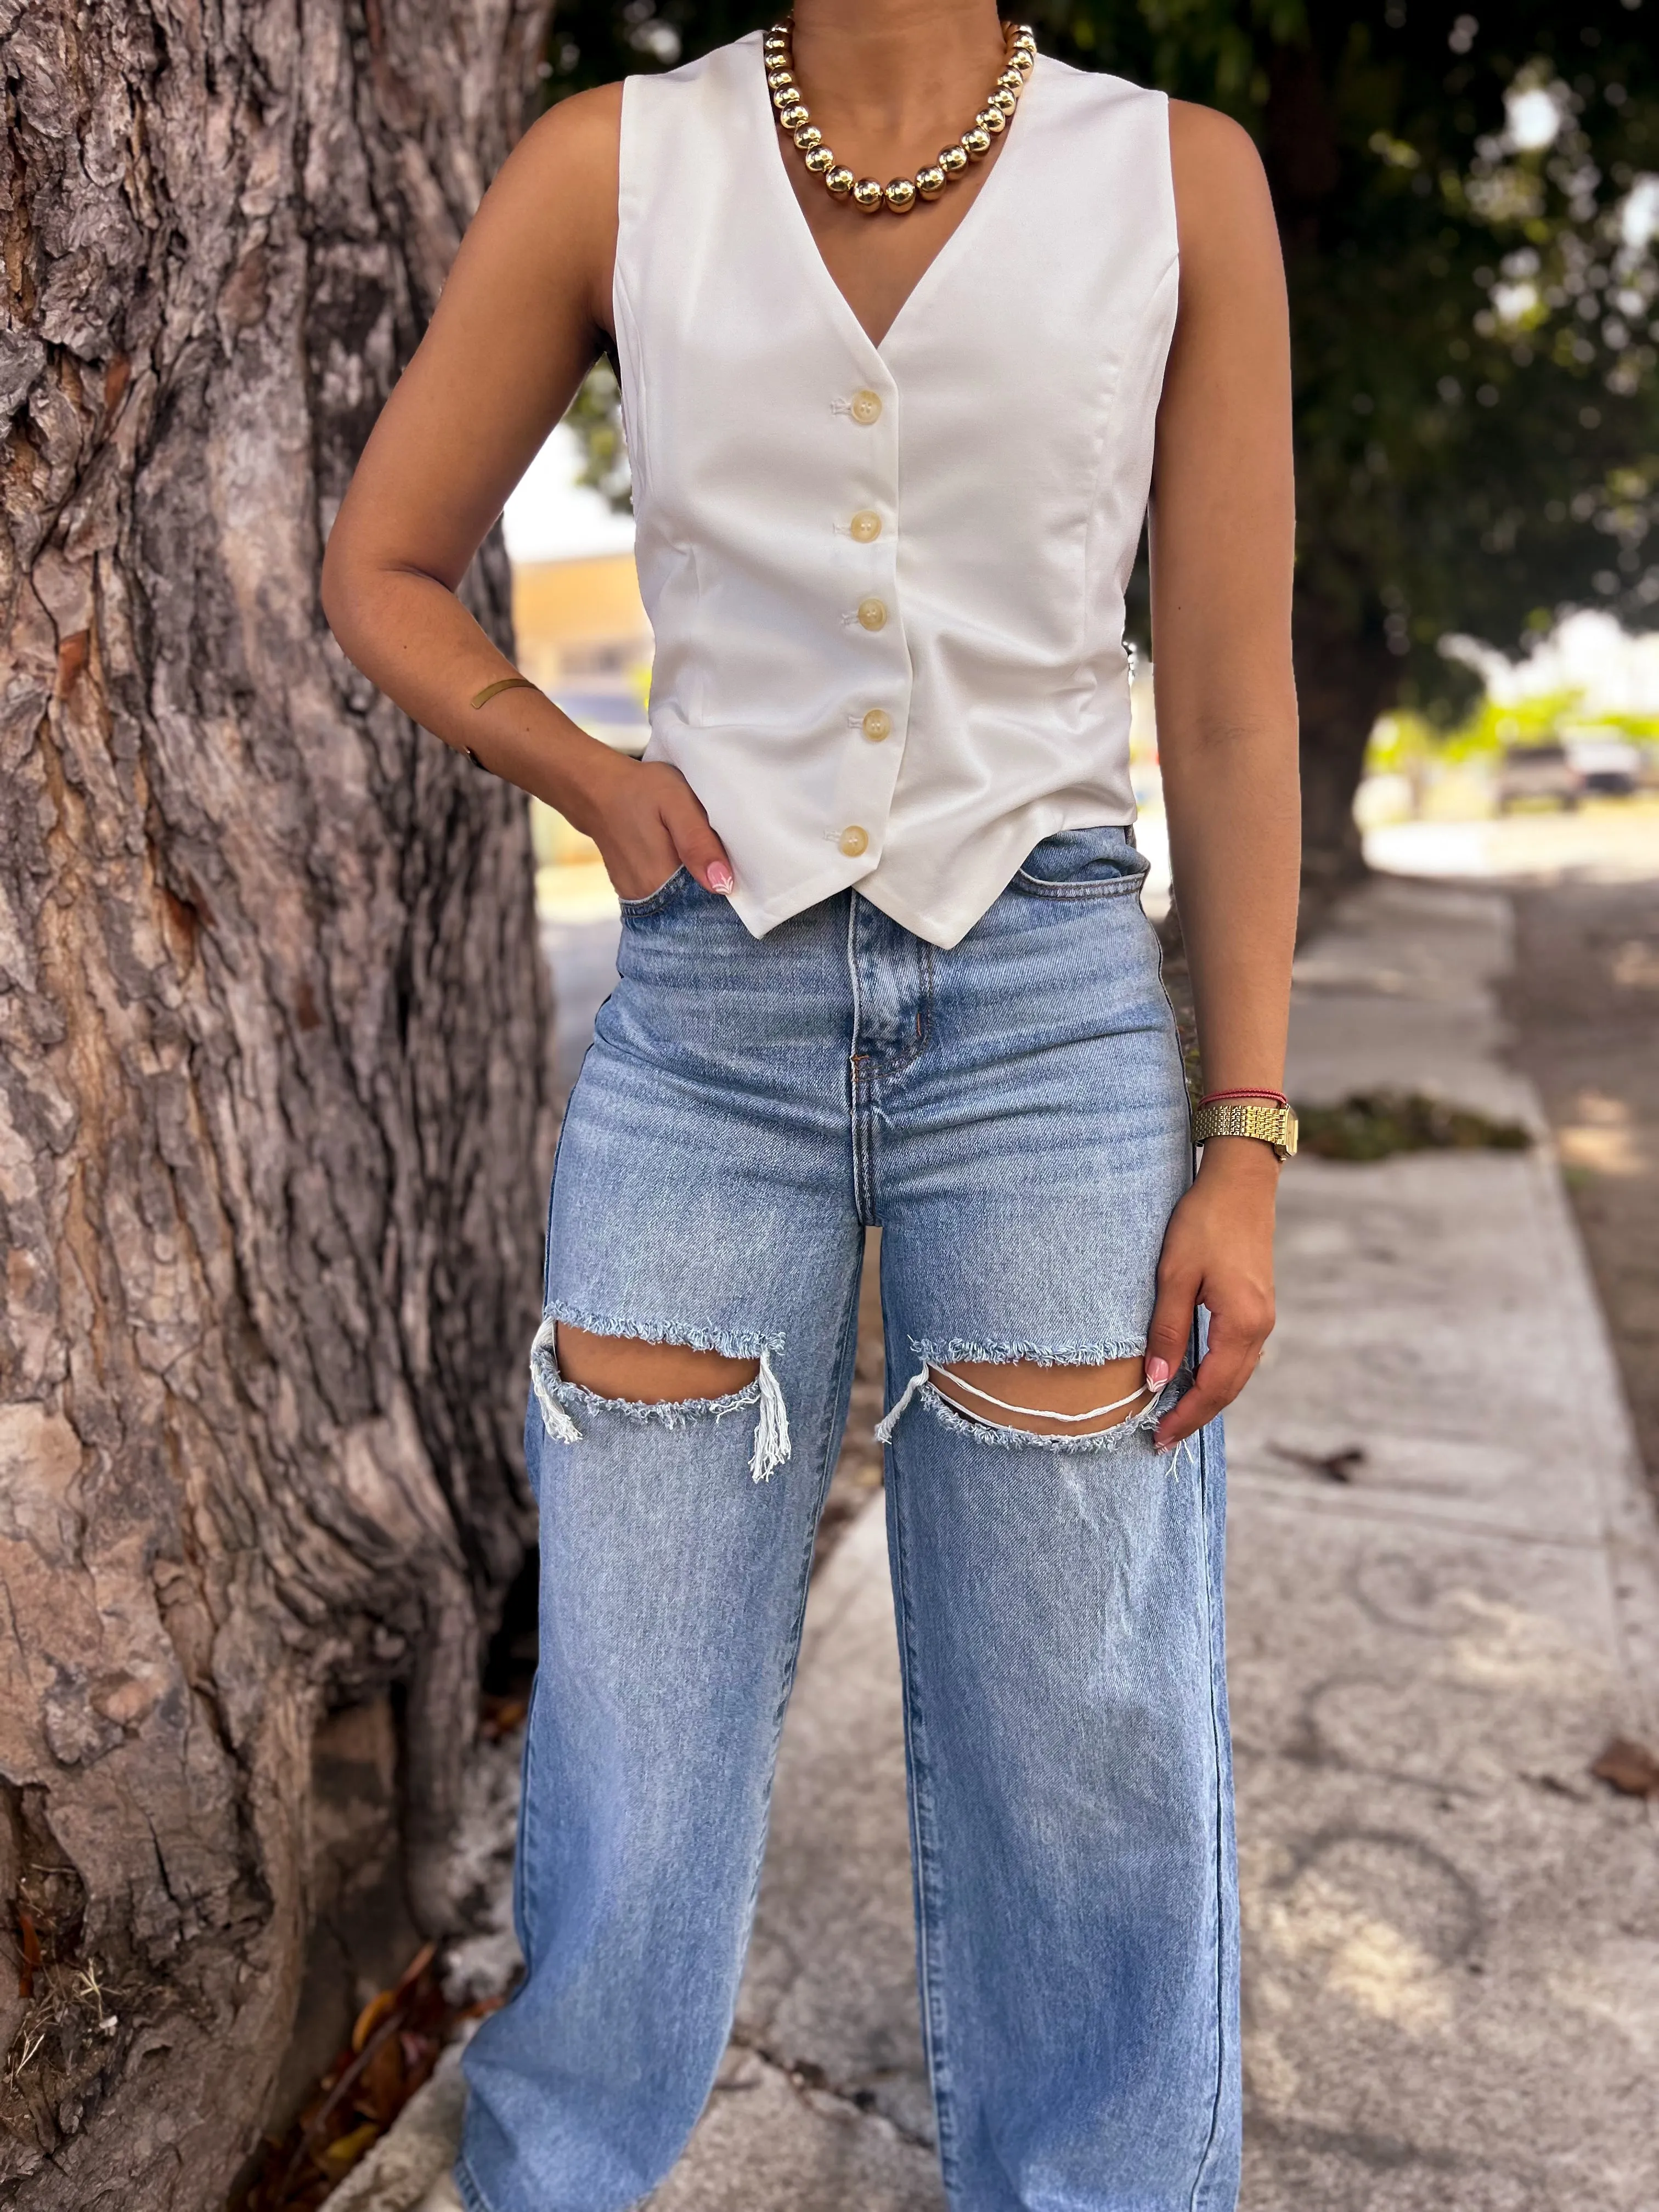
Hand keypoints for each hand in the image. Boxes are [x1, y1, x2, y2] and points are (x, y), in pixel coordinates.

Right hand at [579, 755, 734, 902]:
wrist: (595, 788)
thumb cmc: (640, 789)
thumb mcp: (676, 803)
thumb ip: (699, 843)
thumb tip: (722, 885)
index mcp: (660, 880)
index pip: (709, 905)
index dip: (730, 891)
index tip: (741, 872)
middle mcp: (647, 898)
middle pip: (696, 908)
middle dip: (716, 890)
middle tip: (726, 859)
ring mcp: (637, 898)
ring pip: (682, 904)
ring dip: (698, 888)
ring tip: (704, 859)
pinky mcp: (633, 891)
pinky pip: (667, 898)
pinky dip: (681, 886)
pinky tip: (685, 864)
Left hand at [1144, 1137, 1277, 1448]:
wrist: (1239, 1181)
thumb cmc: (1203, 1222)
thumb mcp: (1174, 1275)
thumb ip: (1167, 1330)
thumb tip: (1157, 1381)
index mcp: (1241, 1323)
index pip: (1213, 1388)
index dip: (1186, 1417)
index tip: (1159, 1438)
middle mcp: (1260, 1326)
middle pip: (1229, 1389)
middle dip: (1196, 1416)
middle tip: (1163, 1438)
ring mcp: (1264, 1316)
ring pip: (1237, 1375)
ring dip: (1208, 1398)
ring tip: (1175, 1416)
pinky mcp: (1258, 1305)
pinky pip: (1240, 1355)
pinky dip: (1218, 1375)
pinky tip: (1195, 1378)